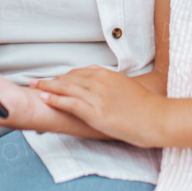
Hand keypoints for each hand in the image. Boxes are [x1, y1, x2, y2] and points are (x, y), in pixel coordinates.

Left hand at [33, 67, 164, 147]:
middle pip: (69, 78)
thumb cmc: (145, 106)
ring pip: (66, 88)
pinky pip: (70, 103)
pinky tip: (45, 98)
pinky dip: (55, 99)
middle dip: (52, 80)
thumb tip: (99, 79)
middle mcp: (100, 82)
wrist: (156, 118)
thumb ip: (110, 82)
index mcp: (107, 74)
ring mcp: (97, 96)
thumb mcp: (126, 86)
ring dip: (47, 87)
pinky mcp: (95, 112)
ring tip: (35, 87)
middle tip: (37, 82)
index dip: (64, 77)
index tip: (54, 80)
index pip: (79, 73)